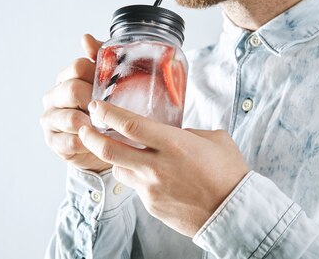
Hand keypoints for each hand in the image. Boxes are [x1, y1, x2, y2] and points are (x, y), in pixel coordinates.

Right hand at [40, 34, 110, 172]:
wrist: (104, 142)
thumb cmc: (107, 108)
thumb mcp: (109, 82)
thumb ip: (100, 58)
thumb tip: (85, 38)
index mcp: (67, 77)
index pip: (78, 67)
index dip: (98, 76)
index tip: (115, 86)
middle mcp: (54, 96)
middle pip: (73, 90)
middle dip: (95, 101)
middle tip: (113, 110)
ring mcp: (50, 119)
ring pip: (70, 118)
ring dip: (91, 124)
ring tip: (106, 128)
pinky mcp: (53, 142)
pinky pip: (69, 142)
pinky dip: (86, 144)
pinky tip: (97, 143)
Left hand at [79, 100, 249, 236]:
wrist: (234, 213)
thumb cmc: (228, 173)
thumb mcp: (213, 139)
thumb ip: (188, 132)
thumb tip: (174, 131)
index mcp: (173, 144)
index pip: (130, 125)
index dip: (108, 113)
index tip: (96, 105)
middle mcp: (157, 166)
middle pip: (110, 149)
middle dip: (90, 136)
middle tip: (83, 126)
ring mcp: (151, 188)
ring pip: (119, 168)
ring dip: (114, 157)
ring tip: (117, 148)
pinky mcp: (151, 205)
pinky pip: (135, 186)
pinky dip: (136, 175)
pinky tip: (148, 172)